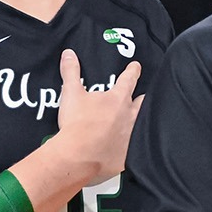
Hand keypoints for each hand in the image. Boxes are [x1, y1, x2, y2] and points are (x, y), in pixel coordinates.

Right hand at [49, 50, 143, 185]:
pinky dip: (130, 149)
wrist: (78, 156)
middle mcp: (129, 117)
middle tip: (142, 97)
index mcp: (118, 99)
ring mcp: (130, 138)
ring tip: (137, 122)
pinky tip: (126, 150)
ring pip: (141, 126)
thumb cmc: (76, 124)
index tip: (136, 66)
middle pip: (142, 103)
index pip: (128, 80)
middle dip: (142, 99)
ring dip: (139, 123)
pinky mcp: (127, 157)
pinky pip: (132, 151)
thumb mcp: (71, 93)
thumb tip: (69, 54)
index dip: (133, 71)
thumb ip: (71, 71)